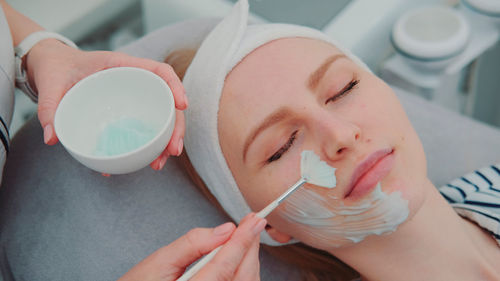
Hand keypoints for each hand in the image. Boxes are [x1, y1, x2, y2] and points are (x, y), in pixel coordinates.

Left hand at [26, 39, 186, 169]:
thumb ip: (50, 107)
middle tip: (173, 151)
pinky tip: (141, 163)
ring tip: (159, 164)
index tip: (182, 106)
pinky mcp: (126, 113)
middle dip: (175, 127)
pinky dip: (147, 146)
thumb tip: (52, 138)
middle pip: (166, 101)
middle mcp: (133, 83)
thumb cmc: (57, 68)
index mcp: (121, 66)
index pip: (159, 71)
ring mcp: (132, 99)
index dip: (175, 86)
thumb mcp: (51, 84)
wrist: (53, 67)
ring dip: (165, 141)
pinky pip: (142, 129)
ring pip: (159, 118)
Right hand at [118, 213, 265, 280]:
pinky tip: (238, 257)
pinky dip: (243, 272)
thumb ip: (193, 244)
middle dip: (250, 247)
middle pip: (242, 276)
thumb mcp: (159, 262)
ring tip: (245, 236)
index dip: (243, 240)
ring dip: (248, 259)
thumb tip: (224, 230)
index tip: (254, 220)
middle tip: (253, 223)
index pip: (225, 265)